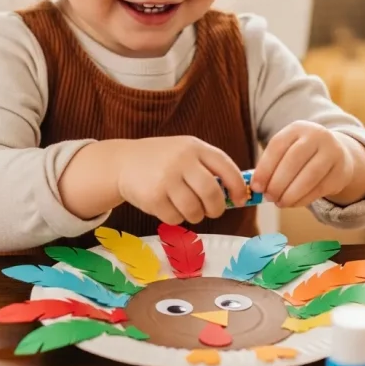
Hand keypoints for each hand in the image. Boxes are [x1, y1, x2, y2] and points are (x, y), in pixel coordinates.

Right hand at [115, 136, 247, 224]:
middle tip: (213, 211)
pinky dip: (176, 218)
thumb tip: (239, 195)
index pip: (226, 167)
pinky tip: (168, 207)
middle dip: (217, 208)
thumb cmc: (163, 160)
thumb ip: (210, 168)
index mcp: (194, 147)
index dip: (237, 187)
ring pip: (194, 210)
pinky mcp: (152, 197)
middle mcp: (181, 160)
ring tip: (188, 209)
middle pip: (212, 193)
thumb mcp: (186, 153)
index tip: (240, 199)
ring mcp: (166, 178)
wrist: (124, 161)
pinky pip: (175, 218)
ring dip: (196, 216)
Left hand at [251, 122, 364, 208]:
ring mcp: (332, 152)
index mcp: (297, 128)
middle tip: (268, 197)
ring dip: (291, 194)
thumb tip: (255, 188)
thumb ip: (271, 166)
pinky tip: (293, 203)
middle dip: (278, 182)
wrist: (336, 154)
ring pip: (309, 176)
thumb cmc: (302, 156)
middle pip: (293, 160)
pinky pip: (320, 188)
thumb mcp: (287, 151)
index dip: (265, 168)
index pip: (277, 146)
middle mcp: (317, 135)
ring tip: (279, 203)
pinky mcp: (341, 171)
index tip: (256, 187)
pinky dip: (303, 199)